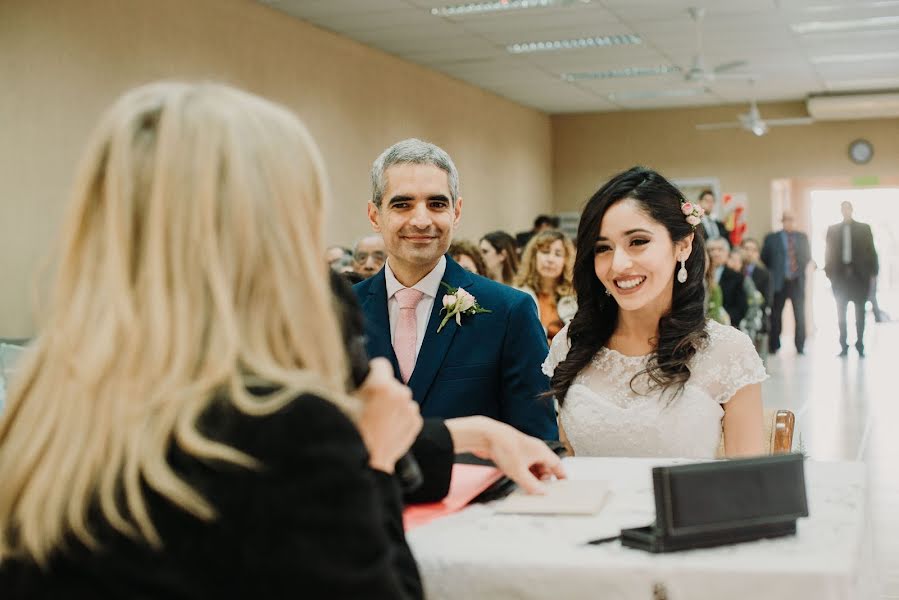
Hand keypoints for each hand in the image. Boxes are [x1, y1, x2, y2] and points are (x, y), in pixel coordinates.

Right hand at [355, 358, 421, 472]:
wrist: (366, 465)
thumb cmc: (349, 434)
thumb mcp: (341, 404)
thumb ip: (349, 384)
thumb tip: (348, 371)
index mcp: (381, 385)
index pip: (381, 364)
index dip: (371, 373)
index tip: (365, 384)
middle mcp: (400, 393)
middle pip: (391, 383)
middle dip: (382, 391)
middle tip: (368, 408)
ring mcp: (410, 409)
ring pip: (400, 399)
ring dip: (392, 405)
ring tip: (377, 422)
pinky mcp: (416, 422)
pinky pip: (407, 413)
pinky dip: (399, 418)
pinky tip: (387, 429)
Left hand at [445, 417, 565, 494]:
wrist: (486, 435)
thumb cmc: (504, 446)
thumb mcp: (519, 472)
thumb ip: (531, 485)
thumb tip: (541, 492)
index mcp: (541, 451)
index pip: (557, 464)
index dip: (561, 475)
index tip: (563, 485)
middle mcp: (534, 450)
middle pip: (545, 466)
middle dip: (545, 479)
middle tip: (542, 491)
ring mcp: (523, 451)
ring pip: (533, 466)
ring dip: (533, 477)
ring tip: (530, 487)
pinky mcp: (513, 453)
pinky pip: (523, 465)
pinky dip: (524, 473)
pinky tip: (520, 480)